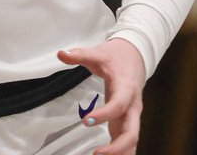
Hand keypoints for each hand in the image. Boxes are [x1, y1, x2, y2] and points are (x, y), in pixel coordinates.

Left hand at [57, 38, 146, 154]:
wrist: (135, 57)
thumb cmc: (116, 57)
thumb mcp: (98, 53)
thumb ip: (80, 55)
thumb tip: (61, 53)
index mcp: (126, 88)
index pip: (119, 105)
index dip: (105, 114)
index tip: (86, 121)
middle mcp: (132, 106)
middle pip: (132, 132)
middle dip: (118, 147)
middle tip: (96, 154)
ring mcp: (131, 116)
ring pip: (132, 140)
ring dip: (120, 153)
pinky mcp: (127, 121)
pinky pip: (128, 141)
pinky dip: (122, 152)